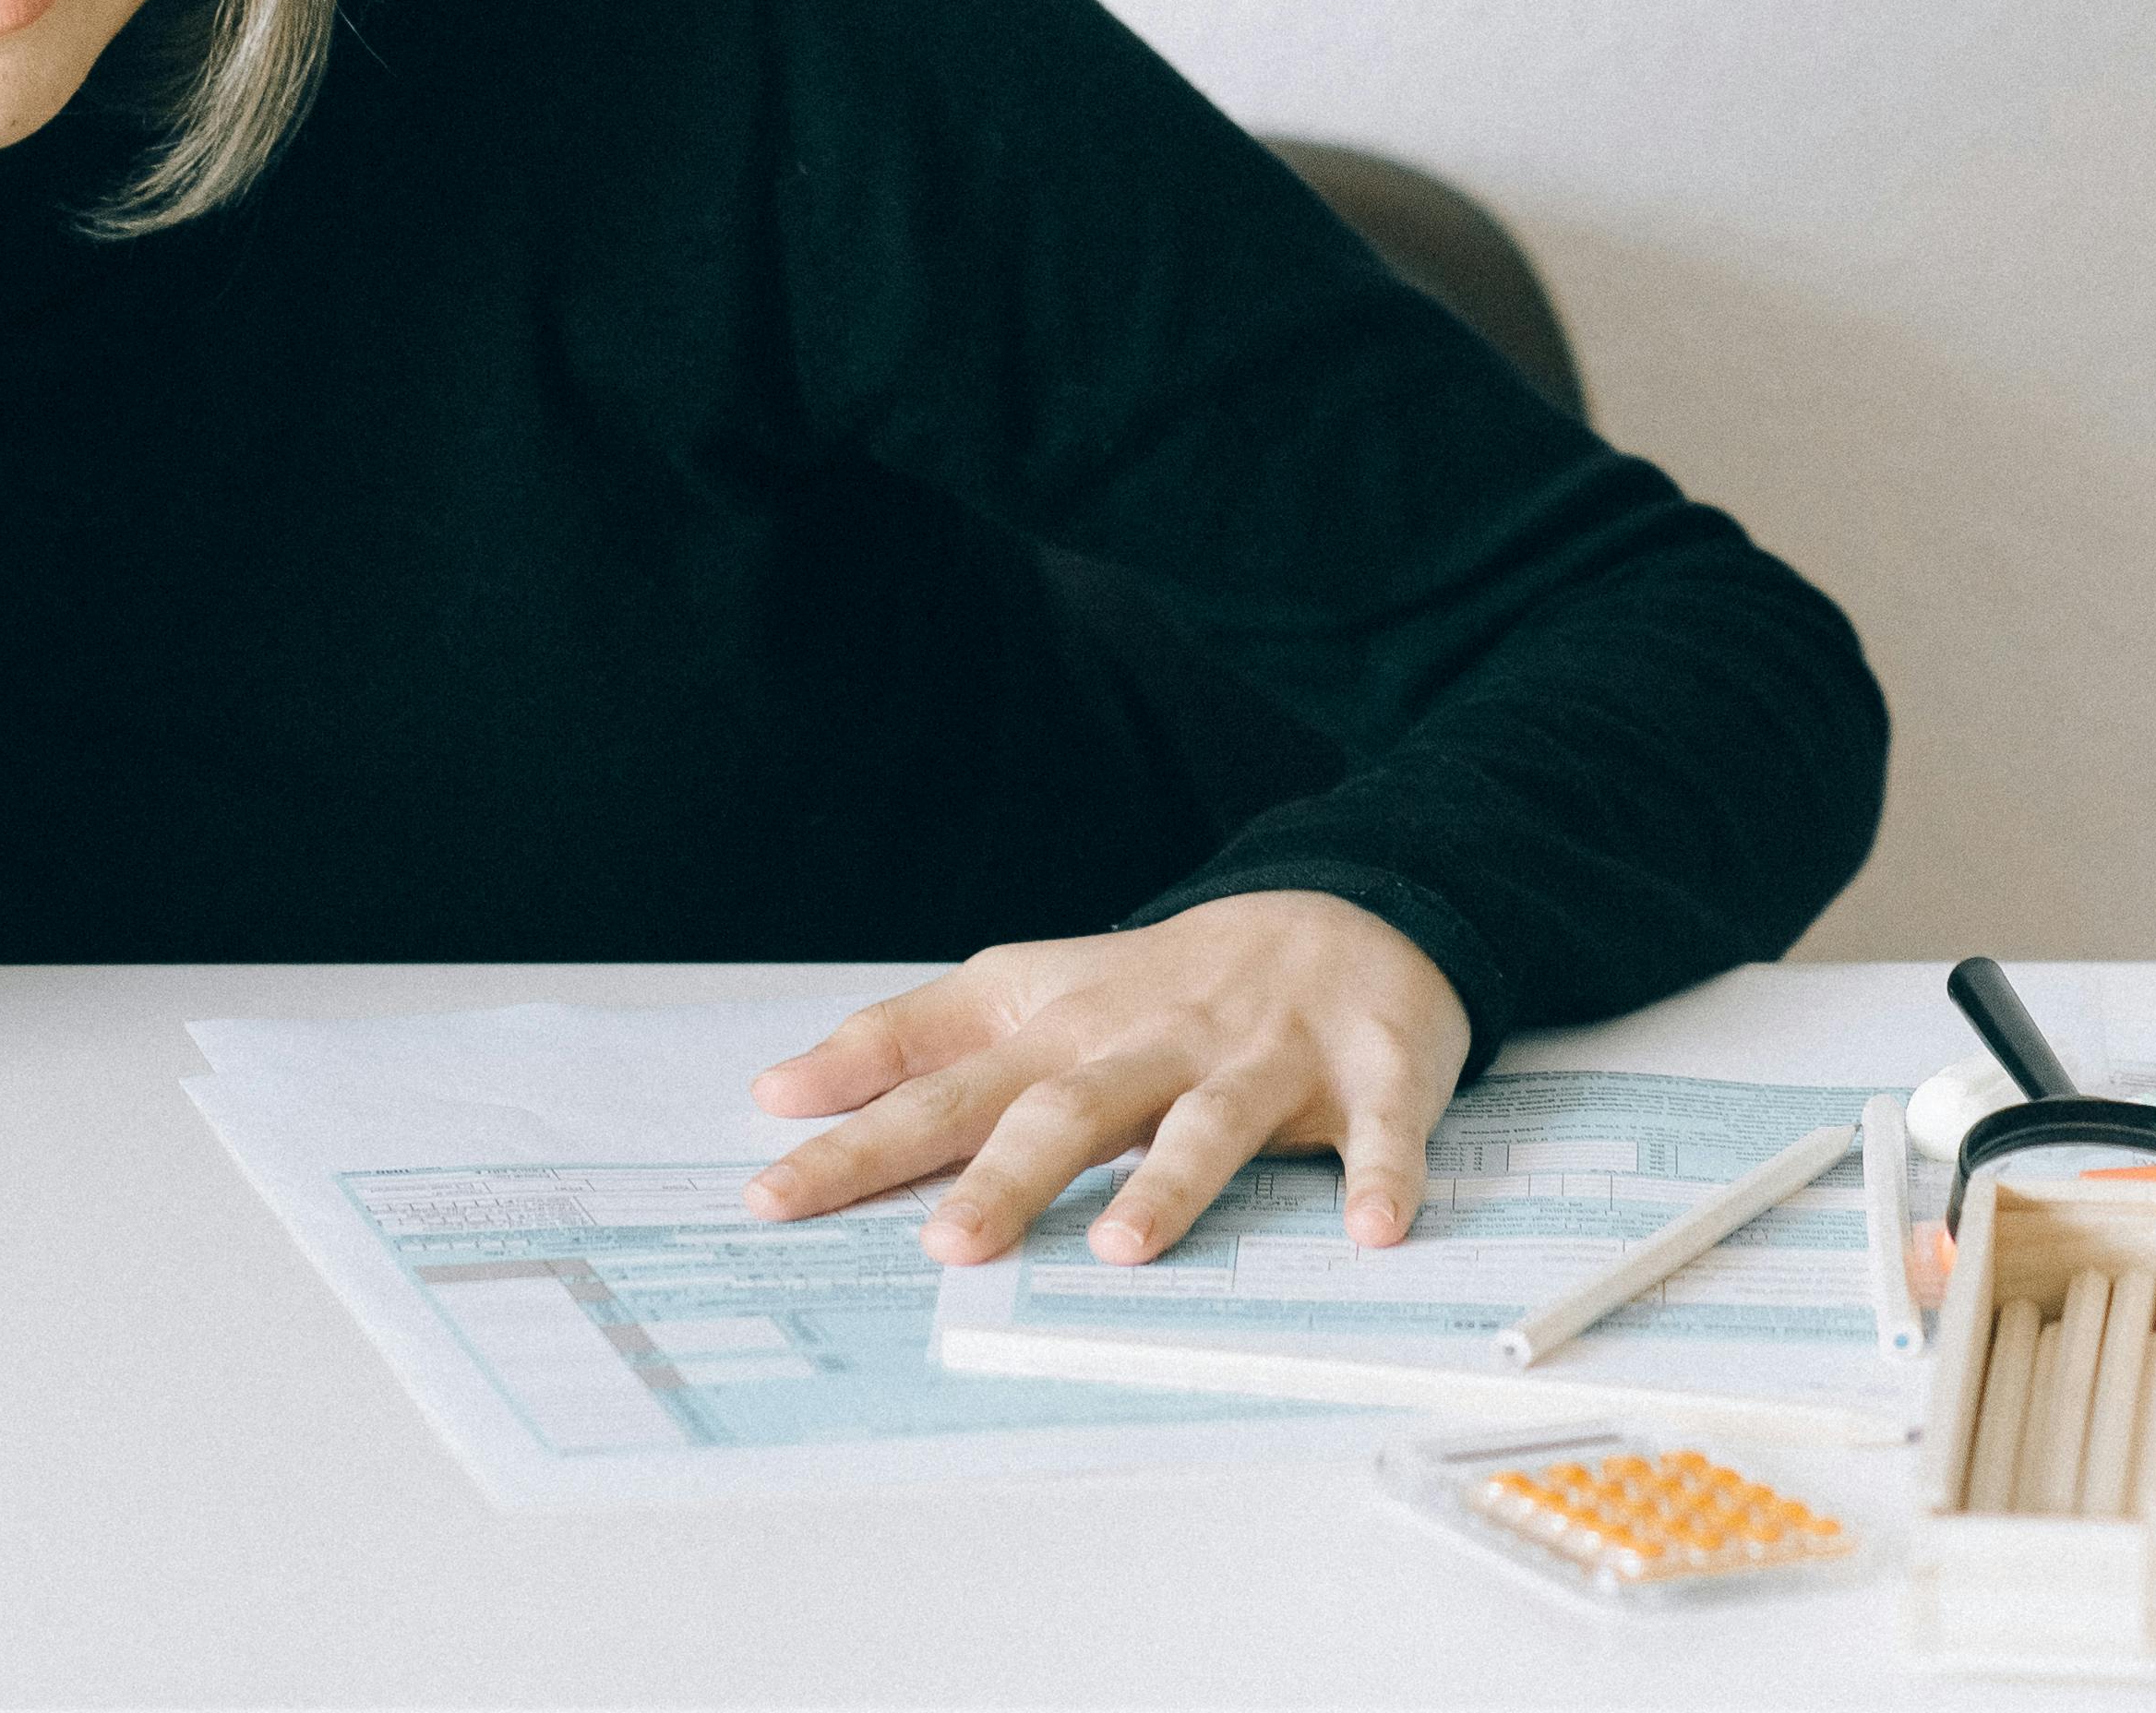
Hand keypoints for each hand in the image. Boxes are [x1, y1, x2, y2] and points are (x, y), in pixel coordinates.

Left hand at [736, 891, 1471, 1265]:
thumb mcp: (1028, 992)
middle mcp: (1155, 1040)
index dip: (860, 1139)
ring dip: (1173, 1182)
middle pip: (1071, 1108)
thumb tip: (776, 1088)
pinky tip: (1372, 1230)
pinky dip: (1379, 1174)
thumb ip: (909, 1038)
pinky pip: (1380, 1128)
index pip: (946, 1087)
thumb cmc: (1167, 983)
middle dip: (1007, 1176)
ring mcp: (1264, 1055)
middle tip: (947, 1247)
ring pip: (1212, 1119)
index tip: (774, 1195)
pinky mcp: (1371, 1069)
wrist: (1346, 909)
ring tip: (1126, 1245)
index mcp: (1067, 1030)